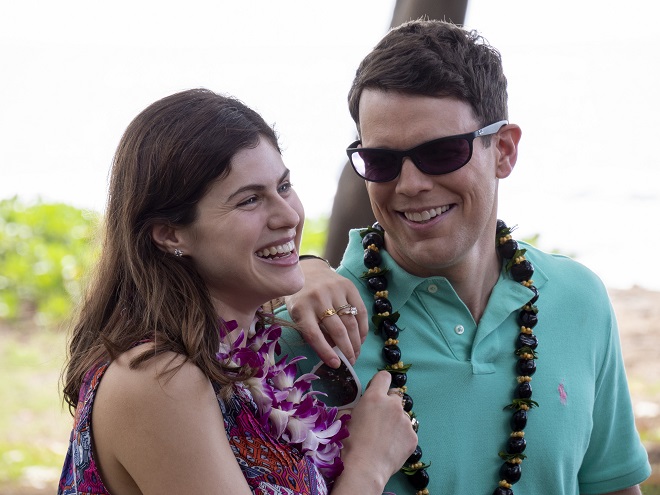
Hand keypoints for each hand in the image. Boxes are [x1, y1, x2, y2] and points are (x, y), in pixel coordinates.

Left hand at [285, 258, 366, 367]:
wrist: (308, 270)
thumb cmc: (301, 298)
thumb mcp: (298, 315)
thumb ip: (312, 332)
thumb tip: (333, 353)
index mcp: (301, 308)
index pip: (314, 335)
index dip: (326, 352)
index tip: (336, 365)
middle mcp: (318, 298)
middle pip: (337, 330)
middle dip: (346, 350)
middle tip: (350, 362)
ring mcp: (334, 290)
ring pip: (350, 323)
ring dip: (356, 342)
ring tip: (356, 354)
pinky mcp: (348, 286)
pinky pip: (360, 311)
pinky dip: (362, 328)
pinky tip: (361, 339)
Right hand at [339, 371, 417, 486]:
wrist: (364, 468)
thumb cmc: (348, 443)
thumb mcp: (345, 418)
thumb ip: (354, 407)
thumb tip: (358, 407)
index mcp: (374, 397)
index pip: (384, 377)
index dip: (380, 383)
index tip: (376, 391)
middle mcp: (393, 405)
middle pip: (395, 396)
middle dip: (388, 404)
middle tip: (379, 420)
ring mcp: (406, 421)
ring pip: (402, 416)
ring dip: (395, 422)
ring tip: (384, 438)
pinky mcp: (413, 437)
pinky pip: (407, 432)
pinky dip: (401, 437)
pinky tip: (391, 448)